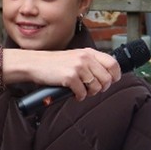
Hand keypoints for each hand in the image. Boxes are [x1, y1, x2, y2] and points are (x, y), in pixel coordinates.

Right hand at [2, 47, 121, 98]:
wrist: (35, 64)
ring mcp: (78, 67)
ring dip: (89, 93)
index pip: (113, 63)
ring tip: (81, 91)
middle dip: (101, 88)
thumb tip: (107, 76)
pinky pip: (83, 93)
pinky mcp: (70, 77)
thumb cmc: (54, 63)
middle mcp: (85, 58)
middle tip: (91, 90)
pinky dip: (78, 96)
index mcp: (88, 52)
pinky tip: (73, 93)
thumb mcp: (75, 57)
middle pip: (107, 79)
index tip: (111, 81)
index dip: (115, 75)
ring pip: (96, 87)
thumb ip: (90, 63)